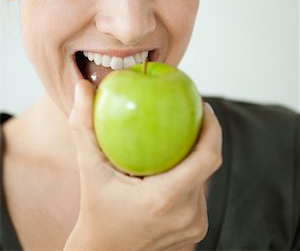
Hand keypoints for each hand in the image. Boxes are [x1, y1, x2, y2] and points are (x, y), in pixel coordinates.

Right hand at [64, 79, 221, 250]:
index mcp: (165, 199)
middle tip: (192, 113)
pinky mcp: (196, 231)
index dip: (213, 128)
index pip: (207, 158)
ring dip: (196, 155)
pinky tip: (176, 162)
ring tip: (184, 134)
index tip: (203, 106)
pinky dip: (191, 174)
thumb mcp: (88, 167)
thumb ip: (84, 126)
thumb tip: (82, 86)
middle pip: (208, 165)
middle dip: (204, 135)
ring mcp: (194, 227)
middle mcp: (186, 215)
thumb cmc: (95, 209)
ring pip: (204, 179)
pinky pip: (199, 193)